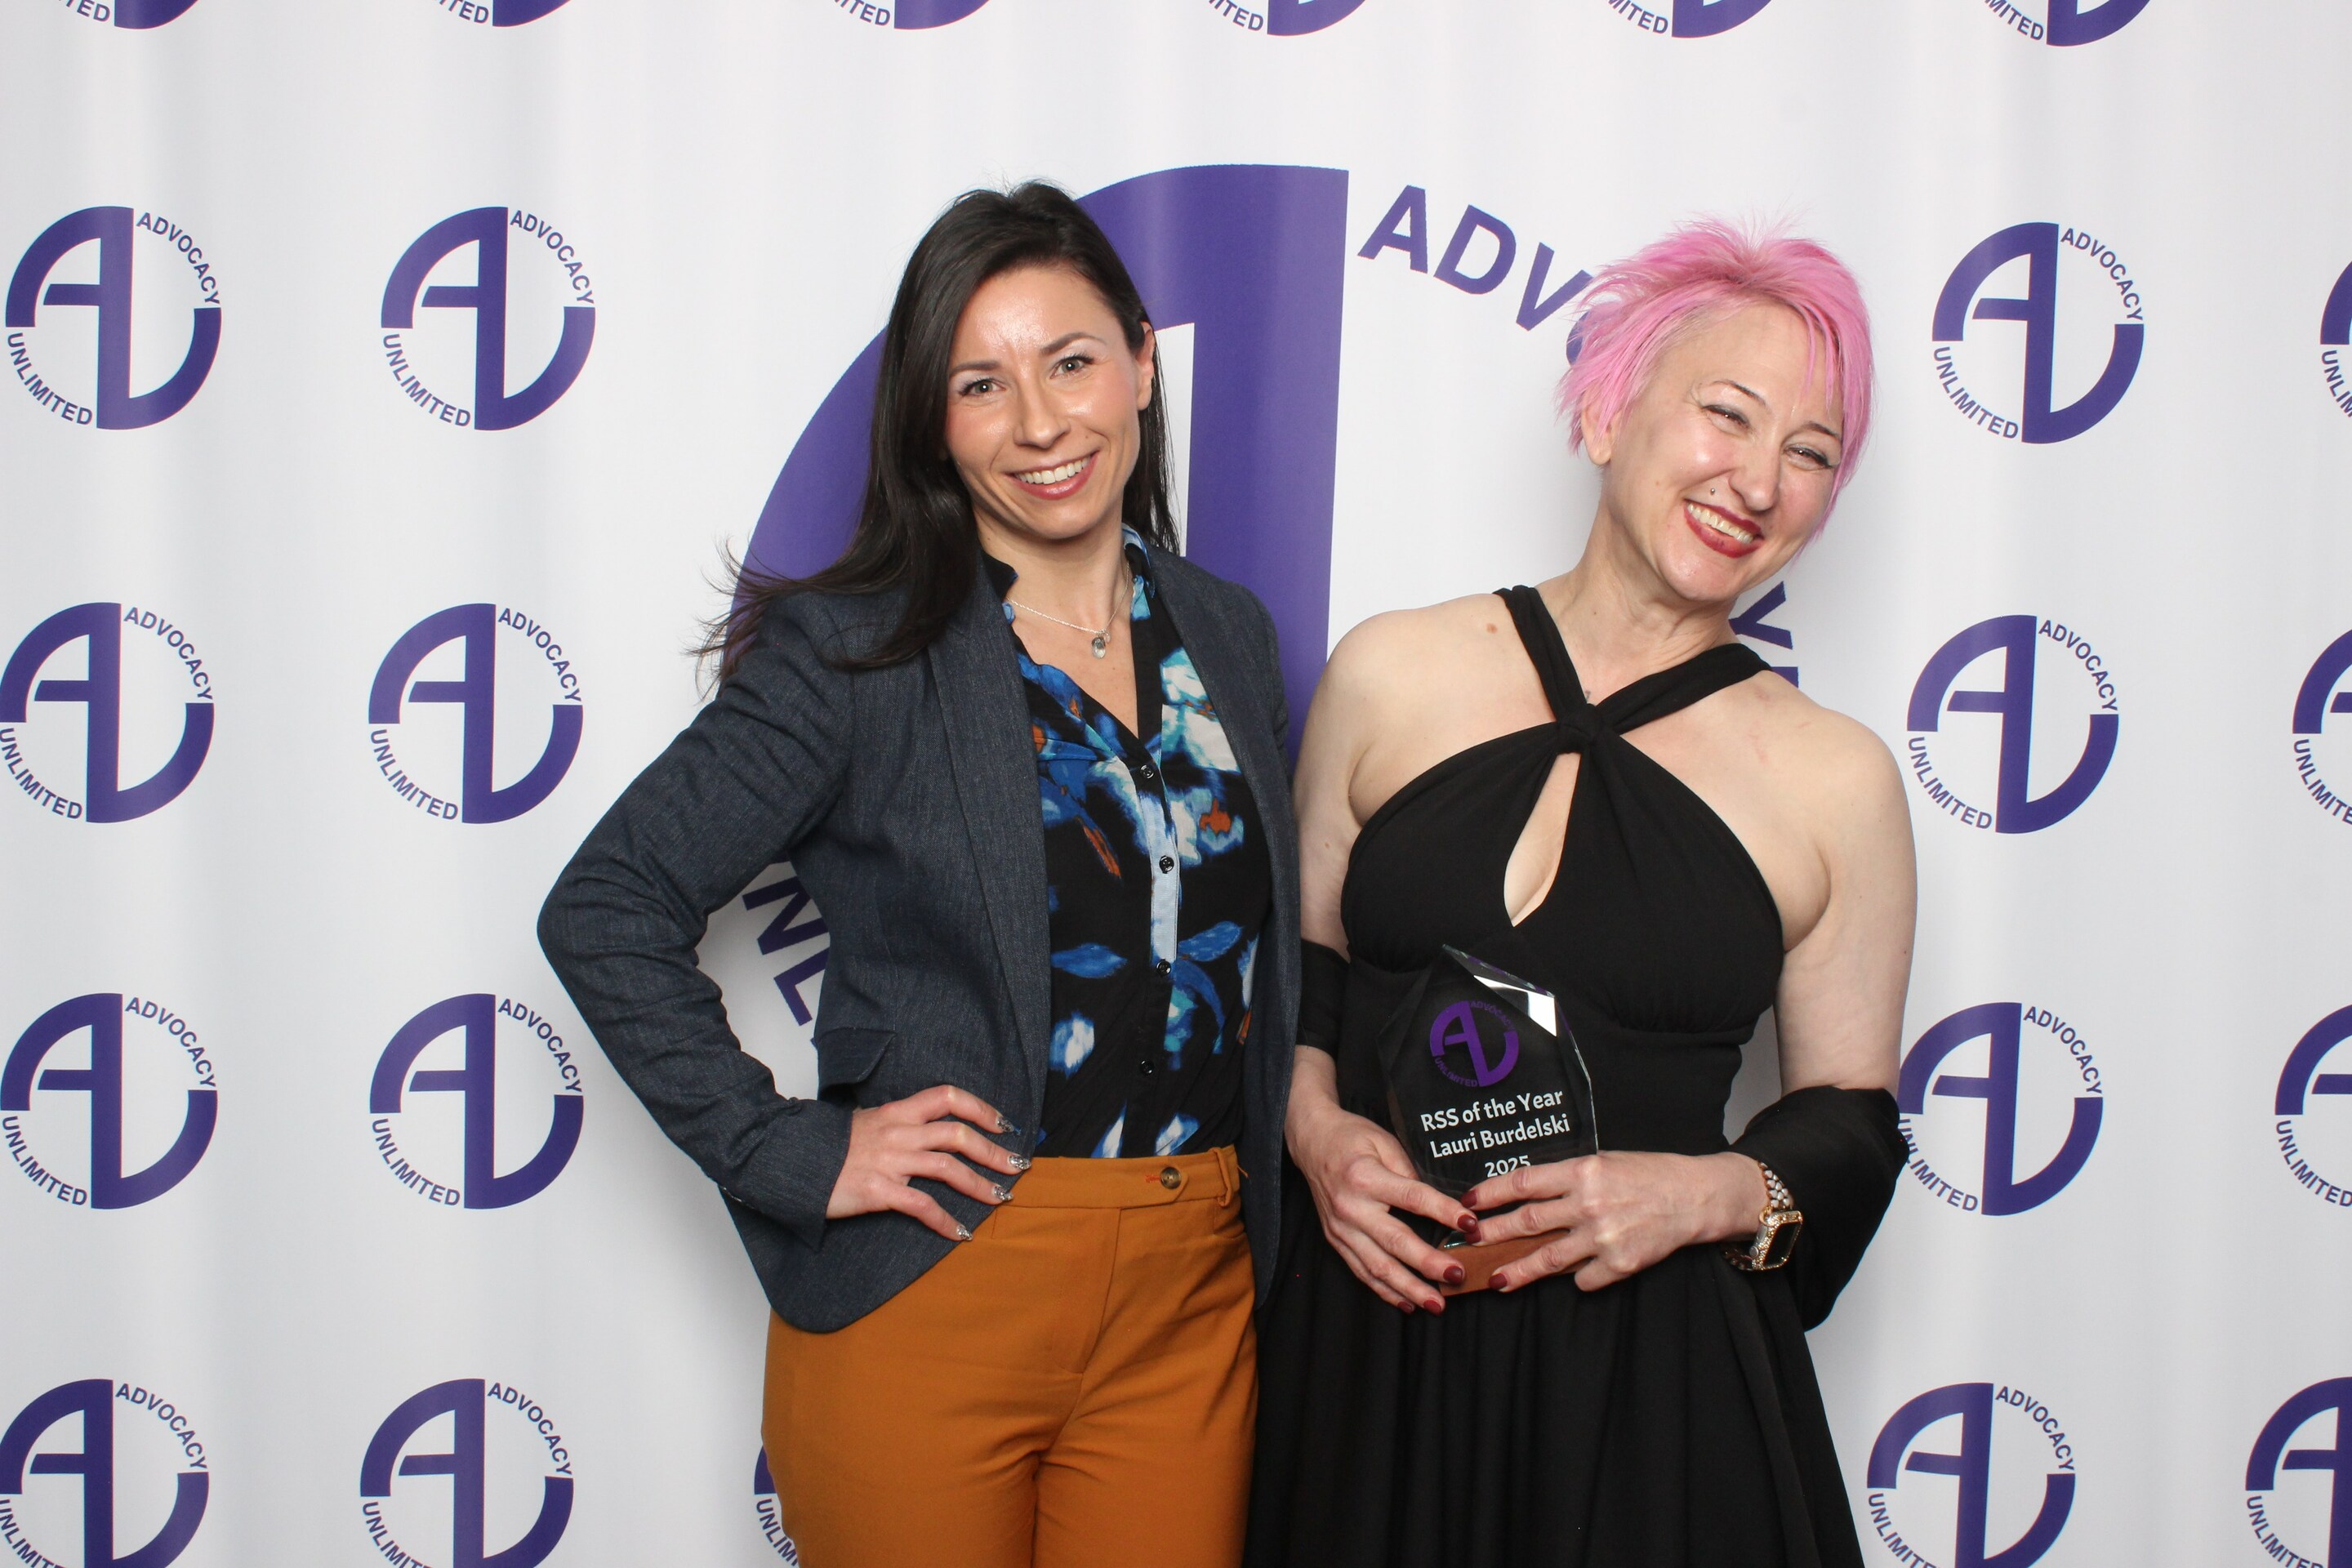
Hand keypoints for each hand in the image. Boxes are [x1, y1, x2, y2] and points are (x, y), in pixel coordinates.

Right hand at [826, 1085, 1025, 1241]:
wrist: (792, 1162)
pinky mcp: (880, 1191)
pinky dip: (945, 1221)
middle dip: (994, 1151)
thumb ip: (896, 1125)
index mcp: (897, 1112)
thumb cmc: (827, 1147)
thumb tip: (922, 1131)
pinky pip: (922, 1205)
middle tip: (1017, 1165)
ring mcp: (890, 1162)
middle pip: (958, 1134)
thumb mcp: (864, 1123)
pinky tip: (960, 1233)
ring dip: (980, 1184)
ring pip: (948, 1168)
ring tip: (1000, 1198)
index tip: (1004, 1123)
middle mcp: (899, 1133)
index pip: (948, 1097)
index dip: (981, 1108)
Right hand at [1288, 1092, 1481, 1313]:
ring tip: (1436, 1303)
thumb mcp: (1384, 1141)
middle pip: (1396, 1242)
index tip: (1471, 1225)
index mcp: (1365, 1178)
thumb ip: (1409, 1172)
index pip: (1413, 1198)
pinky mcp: (1335, 1240)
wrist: (1311, 1141)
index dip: (1444, 1212)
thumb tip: (1436, 1206)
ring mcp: (1341, 1229)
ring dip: (1409, 1288)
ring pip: (1377, 1267)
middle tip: (1458, 1275)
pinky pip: (1361, 1271)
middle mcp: (1351, 1207)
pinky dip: (1384, 1291)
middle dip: (1429, 1264)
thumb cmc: (1352, 1138)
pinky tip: (1407, 1303)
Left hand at [1462, 1151, 1766, 1292]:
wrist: (1693, 1198)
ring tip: (1495, 1279)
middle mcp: (1588, 1204)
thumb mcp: (1602, 1163)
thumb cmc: (1647, 1175)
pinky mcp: (1619, 1264)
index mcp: (1582, 1171)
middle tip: (1467, 1244)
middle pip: (1526, 1222)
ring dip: (1516, 1271)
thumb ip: (1566, 1180)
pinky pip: (1583, 1279)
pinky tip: (1577, 1271)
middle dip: (1492, 1234)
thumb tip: (1523, 1197)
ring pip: (1546, 1259)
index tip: (1468, 1203)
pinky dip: (1576, 1277)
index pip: (1523, 1183)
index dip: (1491, 1193)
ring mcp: (1603, 1237)